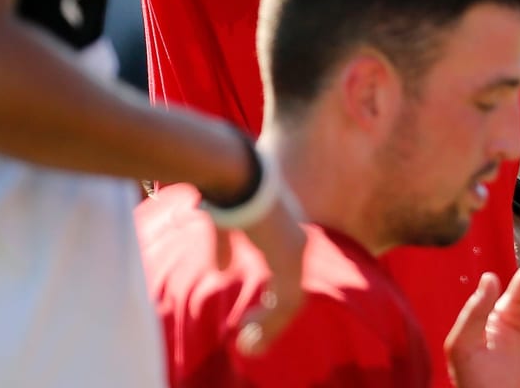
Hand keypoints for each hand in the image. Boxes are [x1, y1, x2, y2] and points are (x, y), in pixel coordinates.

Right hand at [231, 182, 307, 355]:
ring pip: (291, 302)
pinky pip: (284, 301)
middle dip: (273, 320)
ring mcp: (296, 251)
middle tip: (250, 339)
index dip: (273, 301)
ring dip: (270, 326)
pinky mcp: (288, 259)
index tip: (252, 319)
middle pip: (294, 292)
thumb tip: (221, 270)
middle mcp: (298, 242)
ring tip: (249, 342)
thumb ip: (226, 247)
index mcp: (287, 232)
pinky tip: (249, 331)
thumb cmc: (230, 194)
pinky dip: (269, 321)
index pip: (289, 275)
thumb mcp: (226, 226)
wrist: (238, 177)